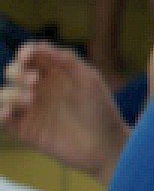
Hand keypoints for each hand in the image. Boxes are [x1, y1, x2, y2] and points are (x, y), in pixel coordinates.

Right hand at [0, 40, 128, 181]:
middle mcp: (39, 89)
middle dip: (17, 72)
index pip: (31, 57)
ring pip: (4, 94)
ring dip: (12, 93)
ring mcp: (30, 110)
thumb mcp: (88, 79)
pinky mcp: (24, 130)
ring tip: (30, 99)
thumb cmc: (100, 109)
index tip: (27, 56)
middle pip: (13, 72)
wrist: (105, 145)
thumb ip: (66, 59)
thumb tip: (38, 45)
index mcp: (55, 74)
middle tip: (35, 81)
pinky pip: (1, 119)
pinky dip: (0, 113)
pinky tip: (7, 113)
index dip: (25, 52)